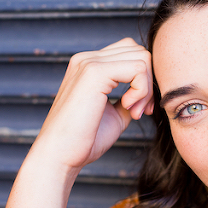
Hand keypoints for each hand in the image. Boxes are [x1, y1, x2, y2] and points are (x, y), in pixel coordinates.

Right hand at [35, 38, 153, 173]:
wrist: (59, 155)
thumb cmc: (83, 141)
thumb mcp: (114, 114)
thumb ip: (129, 97)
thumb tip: (148, 91)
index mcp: (88, 66)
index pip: (129, 53)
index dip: (142, 80)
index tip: (138, 109)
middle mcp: (87, 58)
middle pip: (138, 52)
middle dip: (148, 83)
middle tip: (138, 112)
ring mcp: (89, 62)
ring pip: (141, 57)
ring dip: (146, 88)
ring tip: (133, 112)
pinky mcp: (94, 72)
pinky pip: (138, 68)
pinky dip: (142, 90)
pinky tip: (128, 108)